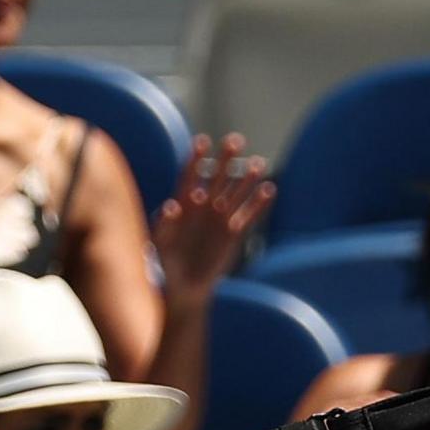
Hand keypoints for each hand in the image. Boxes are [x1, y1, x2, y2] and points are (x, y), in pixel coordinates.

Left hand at [153, 134, 275, 307]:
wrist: (186, 288)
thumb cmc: (167, 266)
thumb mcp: (159, 246)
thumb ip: (163, 226)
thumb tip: (170, 205)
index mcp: (183, 206)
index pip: (190, 176)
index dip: (196, 159)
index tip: (202, 141)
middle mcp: (203, 208)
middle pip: (216, 178)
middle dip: (226, 160)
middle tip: (236, 141)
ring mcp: (220, 220)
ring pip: (235, 194)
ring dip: (246, 179)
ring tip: (258, 163)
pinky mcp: (234, 234)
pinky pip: (249, 215)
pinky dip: (259, 204)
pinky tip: (269, 190)